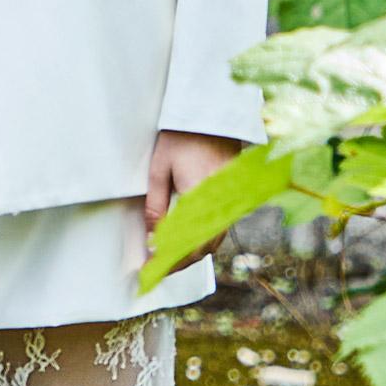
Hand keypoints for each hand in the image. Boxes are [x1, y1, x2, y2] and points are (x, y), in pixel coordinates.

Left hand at [144, 129, 246, 272]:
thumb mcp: (159, 170)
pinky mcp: (234, 198)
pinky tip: (188, 244)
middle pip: (203, 248)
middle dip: (180, 263)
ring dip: (192, 254)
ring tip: (169, 261)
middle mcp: (221, 204)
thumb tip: (153, 238)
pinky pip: (220, 228)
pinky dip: (204, 241)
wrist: (211, 115)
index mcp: (201, 198)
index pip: (187, 244)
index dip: (169, 262)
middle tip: (156, 271)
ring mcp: (231, 201)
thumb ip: (156, 206)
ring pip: (214, 241)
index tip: (151, 271)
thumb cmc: (180, 138)